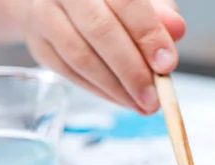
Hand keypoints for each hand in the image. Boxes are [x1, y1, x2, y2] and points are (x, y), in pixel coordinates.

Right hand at [24, 0, 185, 114]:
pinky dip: (99, 91)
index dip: (148, 35)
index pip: (126, 1)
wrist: (57, 1)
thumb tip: (176, 30)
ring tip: (141, 105)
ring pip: (81, 57)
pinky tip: (121, 99)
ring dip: (115, 88)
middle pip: (100, 31)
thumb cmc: (106, 1)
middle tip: (154, 98)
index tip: (166, 65)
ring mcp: (44, 15)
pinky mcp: (38, 44)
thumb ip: (158, 13)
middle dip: (131, 70)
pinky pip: (69, 73)